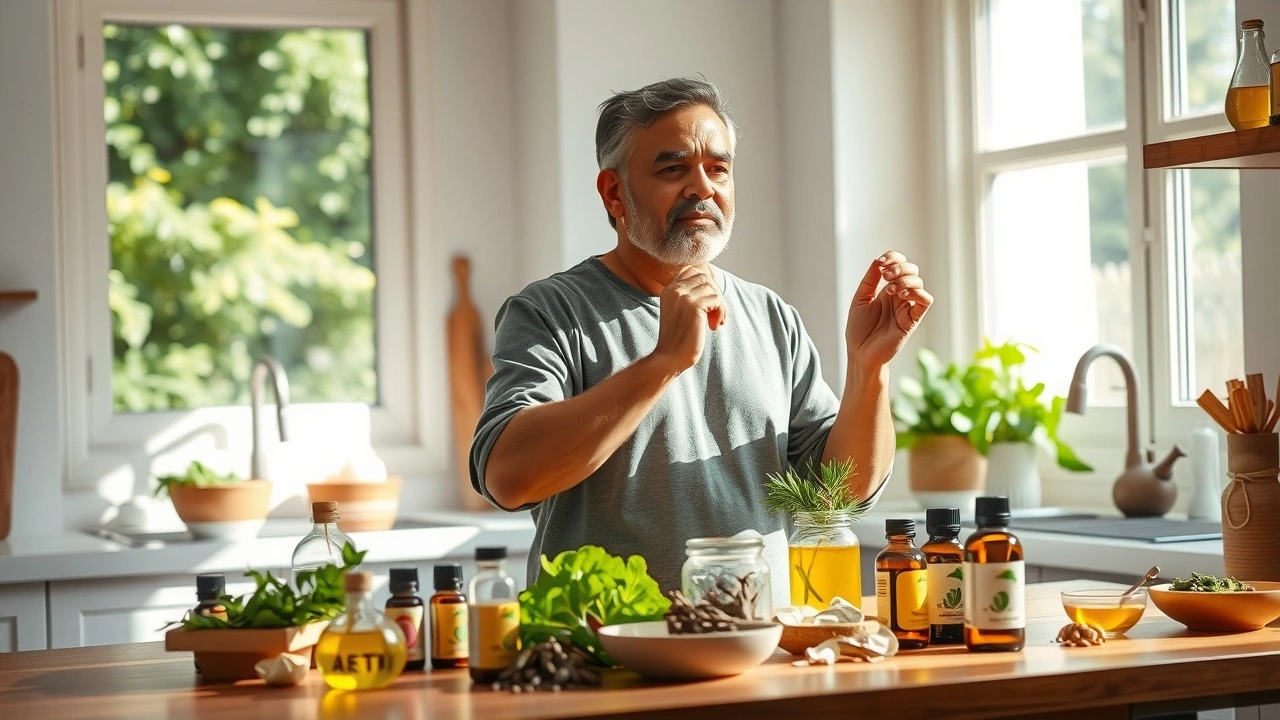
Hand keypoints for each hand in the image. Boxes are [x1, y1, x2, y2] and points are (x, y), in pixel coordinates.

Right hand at [650, 267, 726, 373]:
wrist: (669, 358)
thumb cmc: (678, 340)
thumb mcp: (681, 312)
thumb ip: (690, 298)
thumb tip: (713, 288)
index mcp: (669, 290)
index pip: (692, 271)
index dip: (705, 284)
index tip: (709, 304)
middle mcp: (674, 289)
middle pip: (704, 277)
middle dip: (715, 294)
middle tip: (715, 315)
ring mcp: (683, 296)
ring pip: (712, 288)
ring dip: (719, 305)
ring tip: (715, 322)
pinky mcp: (693, 306)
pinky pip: (716, 300)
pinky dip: (721, 312)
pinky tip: (714, 326)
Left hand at [845, 251, 932, 370]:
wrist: (860, 352)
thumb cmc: (859, 329)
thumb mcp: (860, 299)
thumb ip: (870, 280)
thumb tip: (878, 261)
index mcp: (887, 289)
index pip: (898, 265)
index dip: (893, 258)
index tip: (881, 262)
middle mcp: (900, 296)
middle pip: (911, 270)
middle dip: (900, 267)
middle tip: (885, 276)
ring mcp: (907, 307)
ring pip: (919, 283)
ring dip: (906, 279)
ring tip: (890, 288)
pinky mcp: (913, 319)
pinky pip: (925, 301)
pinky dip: (917, 293)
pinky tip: (901, 295)